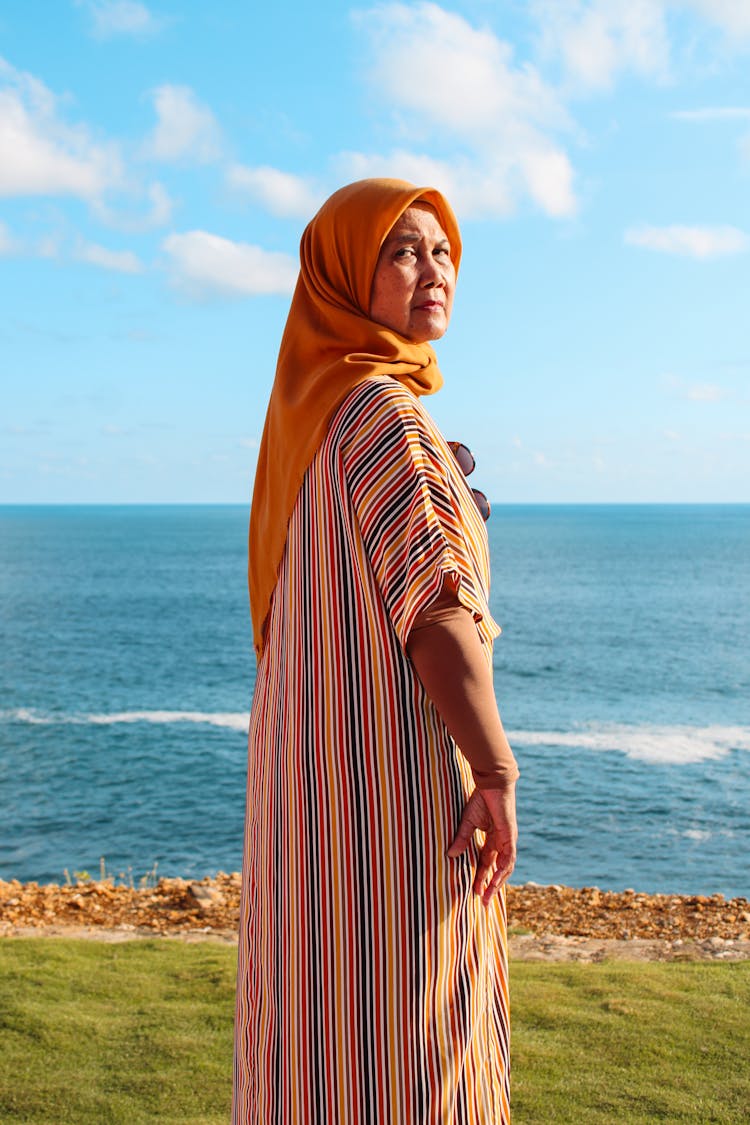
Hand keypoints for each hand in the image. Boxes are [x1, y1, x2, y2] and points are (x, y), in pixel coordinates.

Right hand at [447, 784, 516, 905]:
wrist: (492, 783)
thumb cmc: (481, 798)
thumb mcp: (468, 822)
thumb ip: (461, 839)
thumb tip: (450, 855)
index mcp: (492, 838)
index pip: (486, 863)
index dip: (481, 877)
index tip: (473, 892)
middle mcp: (502, 842)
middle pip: (497, 869)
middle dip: (490, 886)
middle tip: (482, 902)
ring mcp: (508, 840)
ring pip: (505, 867)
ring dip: (497, 883)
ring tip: (487, 896)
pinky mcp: (510, 836)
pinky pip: (508, 858)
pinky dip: (502, 870)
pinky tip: (495, 881)